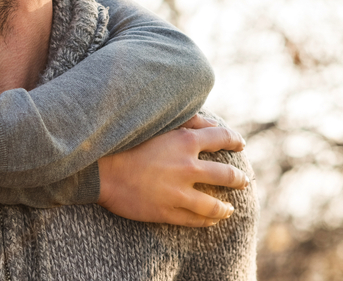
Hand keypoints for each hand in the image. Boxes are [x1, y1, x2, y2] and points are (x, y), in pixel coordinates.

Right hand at [96, 115, 250, 226]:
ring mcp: (178, 192)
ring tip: (229, 209)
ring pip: (215, 205)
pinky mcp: (168, 211)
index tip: (240, 144)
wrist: (99, 170)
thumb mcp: (156, 124)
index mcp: (184, 141)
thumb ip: (186, 121)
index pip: (221, 138)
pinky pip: (196, 220)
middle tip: (243, 180)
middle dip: (239, 179)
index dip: (234, 140)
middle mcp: (187, 167)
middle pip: (227, 175)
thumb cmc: (124, 143)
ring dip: (226, 208)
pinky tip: (210, 221)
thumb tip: (211, 125)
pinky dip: (207, 221)